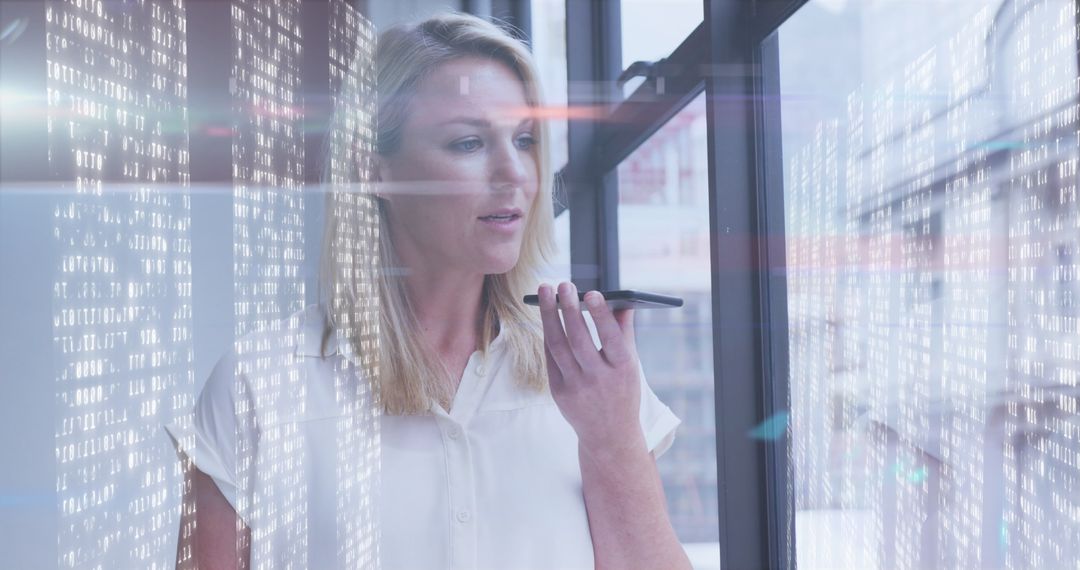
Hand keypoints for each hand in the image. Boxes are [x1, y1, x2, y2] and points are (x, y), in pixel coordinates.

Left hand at [537, 282, 645, 457]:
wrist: (609, 435)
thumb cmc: (622, 391)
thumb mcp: (631, 365)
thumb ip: (624, 332)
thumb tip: (622, 301)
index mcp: (622, 369)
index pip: (610, 338)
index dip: (600, 315)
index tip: (591, 292)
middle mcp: (599, 379)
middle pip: (578, 339)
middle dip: (569, 309)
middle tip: (563, 284)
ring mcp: (576, 387)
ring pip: (557, 346)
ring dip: (550, 316)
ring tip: (546, 291)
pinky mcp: (559, 392)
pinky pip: (550, 358)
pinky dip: (547, 334)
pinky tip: (546, 315)